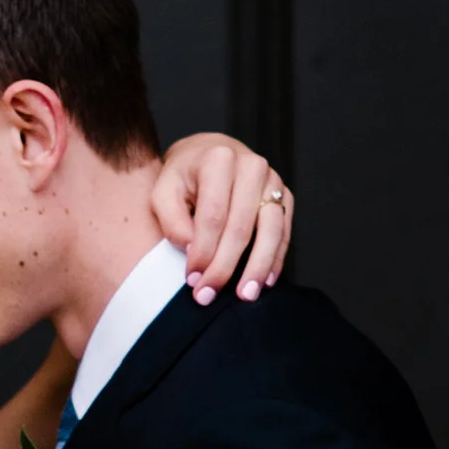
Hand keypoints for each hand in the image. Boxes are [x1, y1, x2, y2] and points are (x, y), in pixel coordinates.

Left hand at [151, 133, 293, 301]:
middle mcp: (251, 167)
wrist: (208, 153)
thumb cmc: (184, 176)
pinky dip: (275, 259)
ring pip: (270, 230)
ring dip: (258, 267)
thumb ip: (171, 218)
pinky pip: (284, 232)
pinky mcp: (285, 197)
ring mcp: (273, 181)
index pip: (213, 215)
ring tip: (246, 295)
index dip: (203, 251)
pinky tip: (265, 281)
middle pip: (241, 227)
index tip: (192, 279)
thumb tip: (191, 249)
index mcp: (218, 160)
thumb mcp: (163, 190)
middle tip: (209, 295)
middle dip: (225, 266)